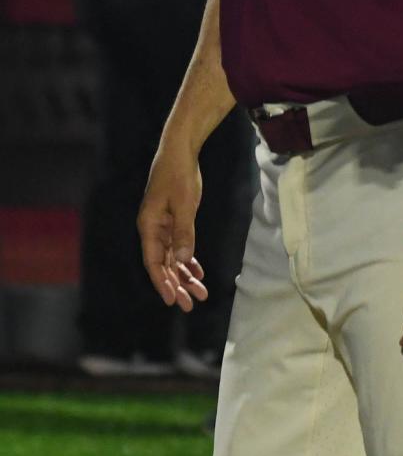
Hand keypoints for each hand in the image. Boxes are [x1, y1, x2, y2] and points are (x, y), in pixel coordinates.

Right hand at [137, 138, 208, 311]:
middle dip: (177, 285)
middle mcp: (153, 230)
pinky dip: (188, 259)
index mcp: (149, 227)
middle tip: (190, 304)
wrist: (180, 152)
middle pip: (163, 265)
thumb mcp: (183, 204)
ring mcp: (163, 226)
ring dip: (185, 275)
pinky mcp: (174, 220)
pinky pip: (180, 246)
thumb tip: (183, 260)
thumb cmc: (179, 175)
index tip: (171, 300)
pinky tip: (197, 271)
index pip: (154, 263)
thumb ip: (183, 232)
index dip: (162, 283)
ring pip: (173, 257)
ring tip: (200, 292)